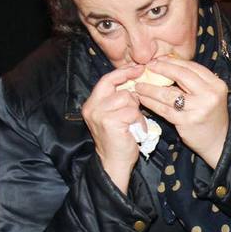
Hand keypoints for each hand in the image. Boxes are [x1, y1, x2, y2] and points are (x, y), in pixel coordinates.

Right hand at [82, 66, 146, 193]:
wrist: (114, 163)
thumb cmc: (119, 139)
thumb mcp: (115, 115)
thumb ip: (118, 99)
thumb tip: (135, 79)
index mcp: (91, 103)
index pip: (107, 79)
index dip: (123, 73)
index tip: (138, 68)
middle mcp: (92, 107)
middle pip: (118, 87)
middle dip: (132, 96)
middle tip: (136, 106)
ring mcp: (99, 114)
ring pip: (127, 98)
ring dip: (136, 111)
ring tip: (133, 124)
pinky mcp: (109, 122)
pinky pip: (132, 112)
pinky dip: (138, 121)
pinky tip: (135, 130)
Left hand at [130, 57, 230, 167]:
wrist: (218, 140)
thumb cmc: (210, 114)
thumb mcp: (208, 94)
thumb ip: (193, 81)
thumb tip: (166, 64)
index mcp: (216, 84)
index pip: (192, 67)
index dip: (173, 61)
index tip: (158, 60)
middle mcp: (210, 95)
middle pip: (182, 75)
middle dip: (162, 69)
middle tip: (147, 66)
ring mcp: (198, 109)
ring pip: (169, 94)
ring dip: (151, 88)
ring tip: (139, 85)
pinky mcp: (187, 122)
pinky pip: (165, 110)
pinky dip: (152, 103)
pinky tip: (143, 99)